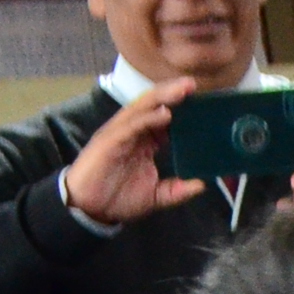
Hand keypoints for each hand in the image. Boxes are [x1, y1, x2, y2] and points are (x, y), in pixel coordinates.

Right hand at [65, 76, 202, 226]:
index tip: (203, 102)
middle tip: (193, 84)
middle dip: (173, 93)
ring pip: (143, 108)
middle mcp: (133, 132)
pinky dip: (148, 118)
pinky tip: (165, 114)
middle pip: (154, 106)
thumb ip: (178, 190)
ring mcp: (121, 134)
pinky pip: (131, 125)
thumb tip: (202, 185)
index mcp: (144, 141)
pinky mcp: (111, 141)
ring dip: (163, 97)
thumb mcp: (156, 196)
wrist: (90, 209)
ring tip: (183, 90)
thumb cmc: (118, 198)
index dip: (180, 108)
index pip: (164, 118)